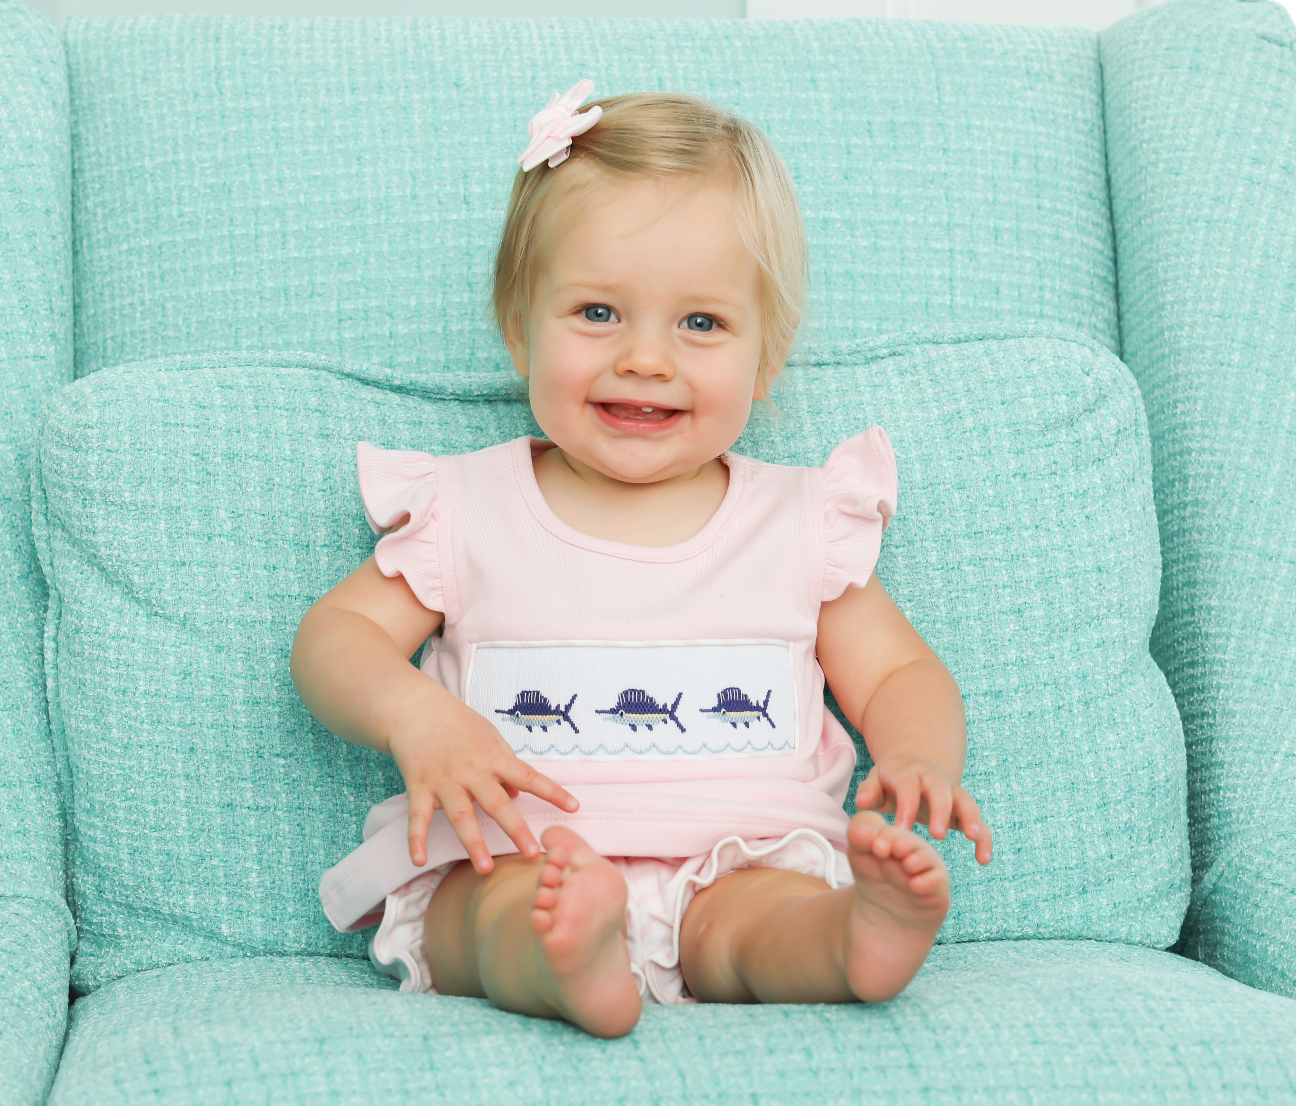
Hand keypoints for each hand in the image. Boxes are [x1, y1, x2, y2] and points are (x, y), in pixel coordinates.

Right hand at [388, 693, 578, 874]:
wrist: (416, 707)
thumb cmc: (456, 721)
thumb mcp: (488, 735)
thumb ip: (505, 762)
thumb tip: (517, 794)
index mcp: (493, 757)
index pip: (528, 776)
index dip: (552, 791)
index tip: (573, 807)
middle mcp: (471, 771)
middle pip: (497, 803)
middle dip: (516, 829)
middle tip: (533, 854)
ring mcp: (444, 780)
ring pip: (461, 815)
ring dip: (474, 842)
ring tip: (485, 868)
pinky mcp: (419, 786)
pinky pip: (418, 816)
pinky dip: (416, 838)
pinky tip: (419, 859)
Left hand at [855, 755, 992, 864]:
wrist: (917, 763)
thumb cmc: (892, 780)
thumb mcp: (876, 780)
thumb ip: (869, 791)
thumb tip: (861, 803)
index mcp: (909, 773)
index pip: (909, 786)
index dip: (906, 806)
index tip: (901, 830)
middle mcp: (933, 779)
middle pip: (940, 790)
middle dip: (940, 810)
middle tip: (937, 835)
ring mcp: (952, 792)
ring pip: (965, 801)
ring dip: (971, 818)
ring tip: (973, 838)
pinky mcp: (964, 807)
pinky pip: (979, 820)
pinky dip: (984, 837)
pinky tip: (983, 860)